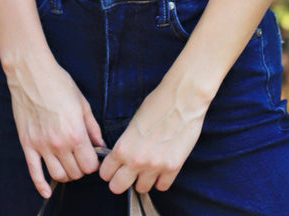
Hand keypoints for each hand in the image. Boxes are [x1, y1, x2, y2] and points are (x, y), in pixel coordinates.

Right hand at [7, 57, 105, 198]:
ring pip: (58, 175)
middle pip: (75, 173)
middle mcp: (59, 144)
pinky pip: (34, 172)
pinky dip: (41, 186)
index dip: (93, 163)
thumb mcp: (83, 103)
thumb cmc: (59, 83)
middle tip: (80, 158)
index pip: (90, 166)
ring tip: (67, 164)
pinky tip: (47, 191)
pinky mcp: (27, 144)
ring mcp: (41, 146)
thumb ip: (92, 127)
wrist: (32, 73)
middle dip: (81, 168)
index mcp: (76, 133)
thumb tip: (100, 144)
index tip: (92, 156)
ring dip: (66, 174)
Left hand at [99, 78, 206, 194]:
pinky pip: (162, 186)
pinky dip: (160, 179)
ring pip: (141, 189)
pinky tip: (161, 167)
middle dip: (120, 180)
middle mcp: (137, 161)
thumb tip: (122, 157)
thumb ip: (126, 143)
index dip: (108, 170)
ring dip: (142, 179)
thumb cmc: (157, 103)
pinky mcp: (173, 168)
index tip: (113, 167)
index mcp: (123, 147)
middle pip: (117, 187)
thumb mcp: (133, 122)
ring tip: (147, 166)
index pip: (105, 173)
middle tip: (126, 172)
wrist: (183, 98)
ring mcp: (155, 166)